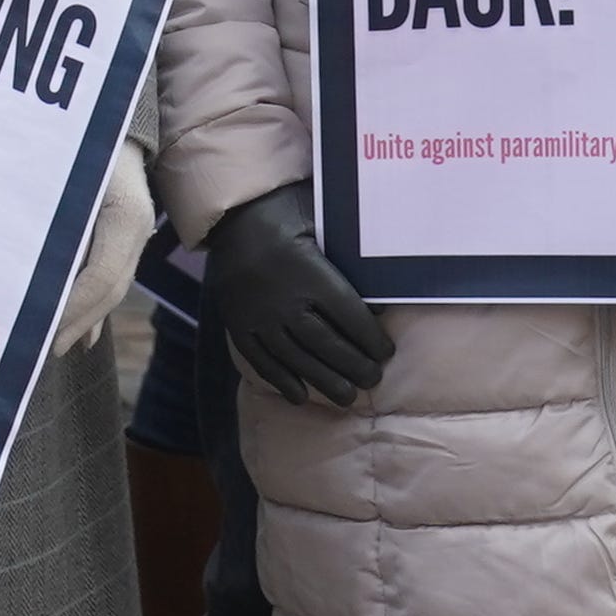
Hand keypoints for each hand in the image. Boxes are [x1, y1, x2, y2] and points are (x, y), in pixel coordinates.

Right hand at [202, 180, 391, 406]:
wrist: (230, 218)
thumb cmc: (286, 218)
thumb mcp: (324, 225)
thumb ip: (351, 257)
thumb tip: (383, 296)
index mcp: (311, 274)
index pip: (351, 317)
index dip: (372, 340)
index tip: (385, 353)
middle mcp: (284, 300)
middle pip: (326, 344)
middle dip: (354, 366)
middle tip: (371, 380)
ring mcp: (258, 315)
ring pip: (295, 357)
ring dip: (323, 381)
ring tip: (346, 397)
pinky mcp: (237, 323)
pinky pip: (259, 358)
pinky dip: (280, 379)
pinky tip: (300, 395)